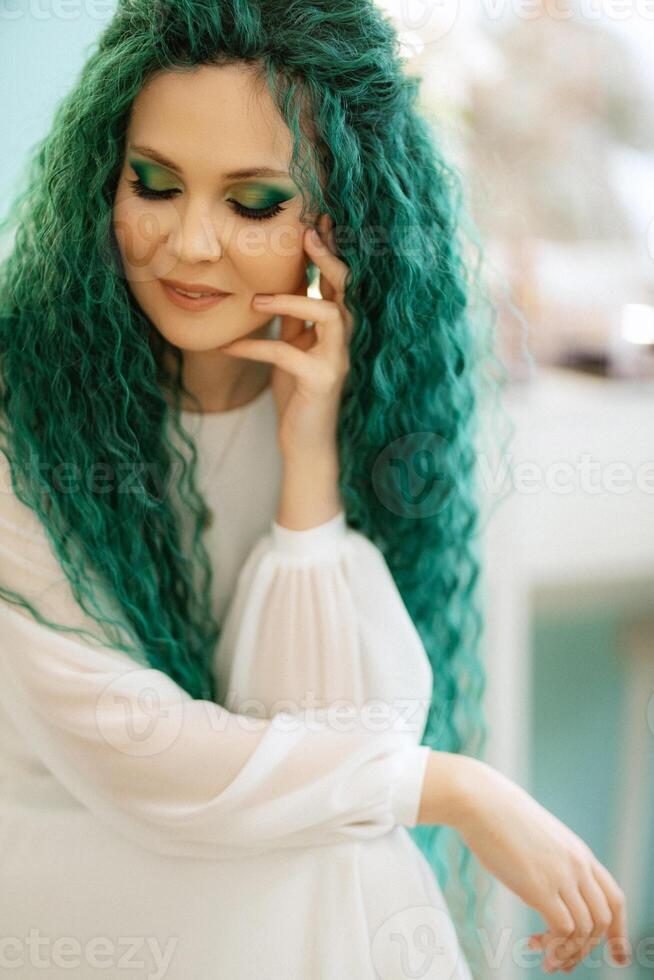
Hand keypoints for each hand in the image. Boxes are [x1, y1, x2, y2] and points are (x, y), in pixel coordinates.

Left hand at [218, 214, 353, 459]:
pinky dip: (255, 347)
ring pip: (327, 315)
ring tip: (256, 299)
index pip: (337, 279)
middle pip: (345, 287)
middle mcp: (342, 338)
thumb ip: (291, 319)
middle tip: (307, 232)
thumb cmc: (298, 392)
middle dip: (327, 257)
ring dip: (292, 300)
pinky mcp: (321, 381)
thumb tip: (274, 284)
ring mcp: (336, 360)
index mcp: (335, 326)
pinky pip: (288, 355)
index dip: (329, 248)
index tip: (318, 218)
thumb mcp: (292, 347)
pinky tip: (229, 346)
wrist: (306, 441)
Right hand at [454, 760, 629, 972]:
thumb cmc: (496, 814)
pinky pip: (563, 930)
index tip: (615, 954)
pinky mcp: (540, 886)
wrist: (478, 799)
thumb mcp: (534, 836)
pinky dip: (553, 947)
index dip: (618, 930)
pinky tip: (534, 946)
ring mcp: (562, 875)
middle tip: (563, 962)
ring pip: (586, 930)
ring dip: (567, 953)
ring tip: (544, 959)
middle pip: (604, 919)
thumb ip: (547, 859)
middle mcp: (578, 864)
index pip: (614, 897)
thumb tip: (538, 881)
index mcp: (578, 851)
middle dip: (588, 948)